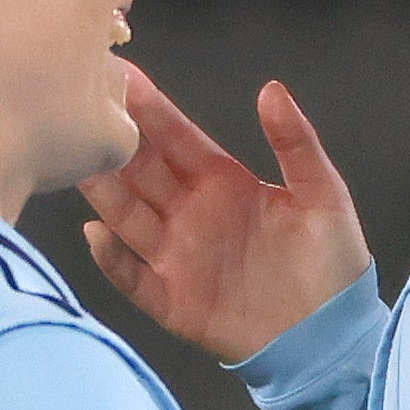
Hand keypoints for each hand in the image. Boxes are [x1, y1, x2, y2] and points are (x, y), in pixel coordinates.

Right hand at [74, 71, 371, 363]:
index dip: (148, 107)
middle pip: (140, 170)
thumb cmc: (333, 265)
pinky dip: (113, 259)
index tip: (119, 71)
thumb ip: (297, 144)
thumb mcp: (323, 196)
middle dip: (112, 139)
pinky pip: (133, 277)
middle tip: (77, 105)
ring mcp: (178, 257)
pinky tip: (96, 234)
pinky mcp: (174, 302)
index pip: (174, 136)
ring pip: (127, 216)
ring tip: (75, 161)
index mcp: (221, 181)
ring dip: (102, 190)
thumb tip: (272, 90)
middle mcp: (190, 213)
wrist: (333, 338)